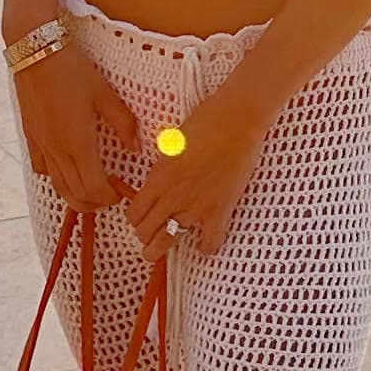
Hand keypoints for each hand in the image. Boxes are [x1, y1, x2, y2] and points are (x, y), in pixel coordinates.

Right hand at [10, 30, 125, 206]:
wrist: (36, 52)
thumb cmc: (73, 70)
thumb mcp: (105, 94)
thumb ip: (123, 124)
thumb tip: (136, 147)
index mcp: (78, 143)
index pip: (93, 188)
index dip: (109, 198)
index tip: (121, 193)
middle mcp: (58, 151)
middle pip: (75, 196)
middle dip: (94, 204)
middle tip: (110, 198)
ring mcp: (42, 146)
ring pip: (57, 187)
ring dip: (75, 197)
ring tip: (91, 192)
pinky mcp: (31, 138)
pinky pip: (42, 169)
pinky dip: (56, 178)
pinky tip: (67, 169)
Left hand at [130, 88, 267, 257]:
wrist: (236, 120)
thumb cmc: (205, 121)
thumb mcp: (171, 142)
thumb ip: (163, 165)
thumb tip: (161, 177)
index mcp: (157, 177)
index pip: (133, 213)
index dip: (134, 218)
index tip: (140, 217)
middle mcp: (171, 196)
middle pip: (145, 232)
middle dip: (144, 235)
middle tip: (149, 234)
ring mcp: (195, 206)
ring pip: (168, 241)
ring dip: (161, 248)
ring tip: (160, 249)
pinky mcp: (220, 211)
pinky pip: (209, 242)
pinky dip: (206, 247)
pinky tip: (204, 242)